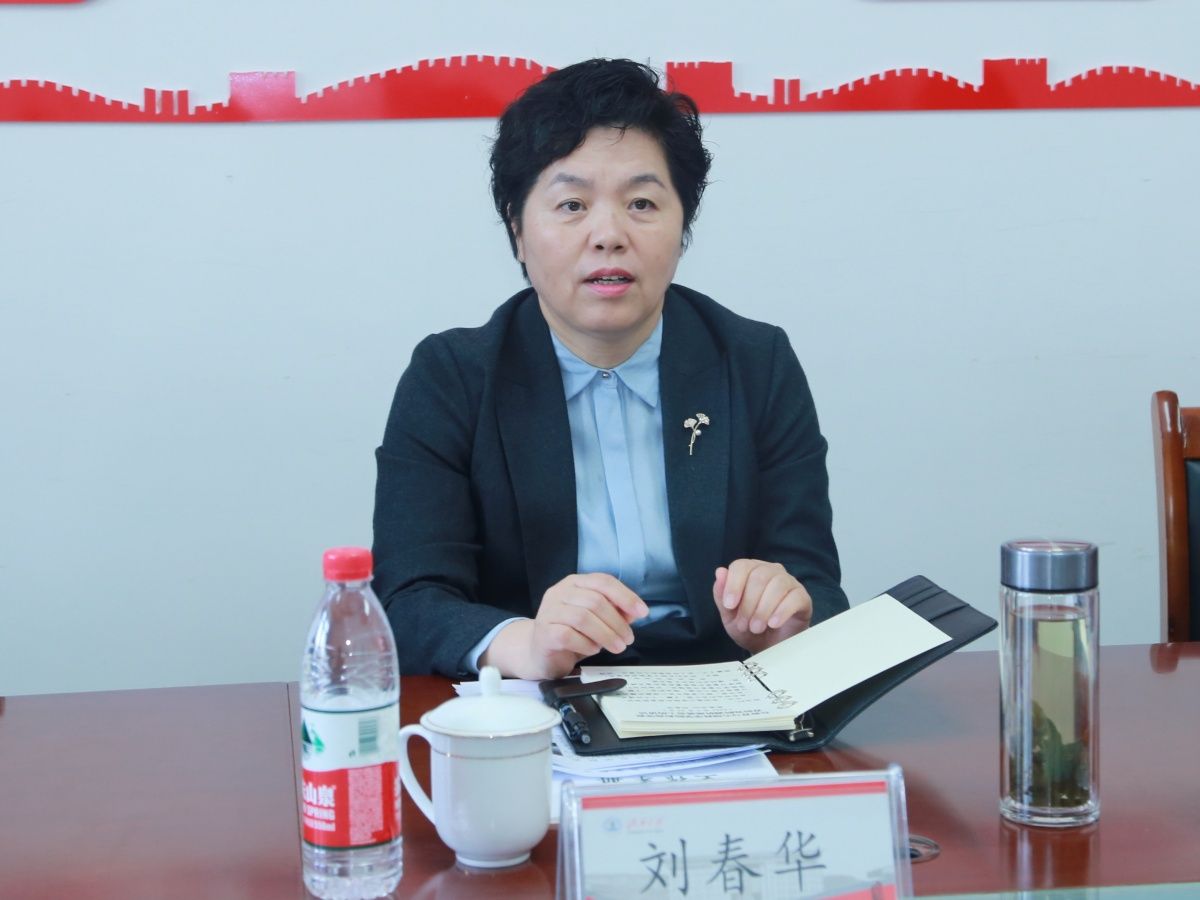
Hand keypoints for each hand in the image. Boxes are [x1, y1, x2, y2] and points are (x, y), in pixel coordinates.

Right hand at [480, 573, 648, 679]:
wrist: (538, 652)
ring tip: (617, 647)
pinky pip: (568, 636)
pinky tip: (593, 650)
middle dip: (617, 622)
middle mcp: (559, 592)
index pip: (603, 581)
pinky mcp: (544, 632)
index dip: (625, 596)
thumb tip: (635, 612)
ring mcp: (549, 611)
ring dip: (606, 634)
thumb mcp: (596, 619)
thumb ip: (614, 612)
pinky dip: (587, 644)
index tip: (643, 612)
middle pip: (595, 601)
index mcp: (574, 582)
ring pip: (583, 618)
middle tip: (628, 639)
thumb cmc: (572, 632)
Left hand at [713, 559, 812, 653]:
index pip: (741, 566)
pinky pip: (795, 597)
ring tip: (757, 628)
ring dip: (763, 609)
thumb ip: (721, 595)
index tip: (729, 605)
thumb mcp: (729, 616)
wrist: (769, 648)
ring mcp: (789, 582)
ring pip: (777, 584)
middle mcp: (771, 571)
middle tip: (744, 625)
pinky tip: (773, 623)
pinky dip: (782, 611)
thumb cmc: (749, 628)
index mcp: (751, 571)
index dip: (733, 584)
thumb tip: (720, 572)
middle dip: (748, 604)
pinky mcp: (803, 597)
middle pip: (759, 576)